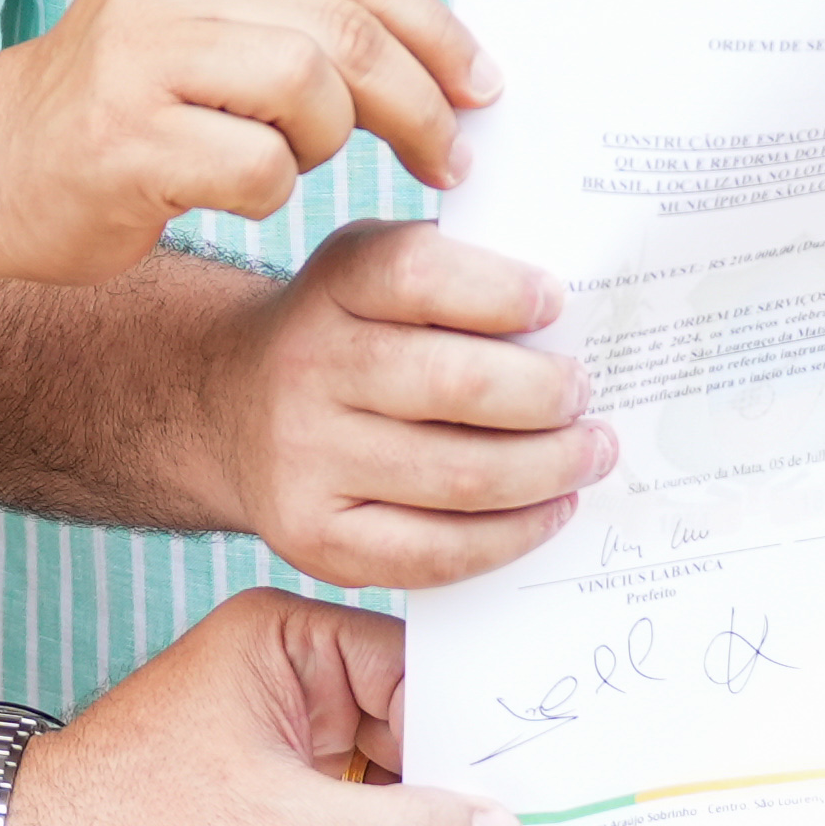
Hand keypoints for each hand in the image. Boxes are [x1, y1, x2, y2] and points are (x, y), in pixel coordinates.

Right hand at [0, 0, 494, 271]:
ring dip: (325, 147)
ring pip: (314, 93)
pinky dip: (269, 195)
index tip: (484, 86)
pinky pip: (262, 171)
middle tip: (450, 157)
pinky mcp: (128, 139)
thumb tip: (449, 58)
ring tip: (288, 163)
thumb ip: (300, 17)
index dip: (439, 32)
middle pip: (350, 34)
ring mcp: (141, 55)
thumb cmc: (122, 105)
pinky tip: (229, 192)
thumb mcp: (205, 23)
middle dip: (421, 104)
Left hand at [0, 592, 520, 825]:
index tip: (553, 763)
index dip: (482, 720)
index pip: (416, 665)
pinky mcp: (279, 798)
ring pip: (400, 771)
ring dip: (444, 820)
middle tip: (556, 816)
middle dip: (473, 774)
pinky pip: (369, 815)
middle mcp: (294, 680)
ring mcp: (288, 741)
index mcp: (287, 642)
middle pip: (419, 718)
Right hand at [194, 222, 607, 588]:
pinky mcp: (314, 537)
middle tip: (586, 395)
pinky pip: (435, 552)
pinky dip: (511, 536)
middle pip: (456, 386)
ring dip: (549, 471)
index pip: (417, 274)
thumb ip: (457, 278)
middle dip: (547, 396)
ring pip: (459, 477)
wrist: (234, 406)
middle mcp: (306, 367)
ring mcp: (304, 459)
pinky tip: (549, 510)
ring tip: (590, 454)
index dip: (500, 291)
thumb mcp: (377, 274)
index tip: (555, 302)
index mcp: (335, 283)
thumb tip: (571, 325)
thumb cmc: (347, 334)